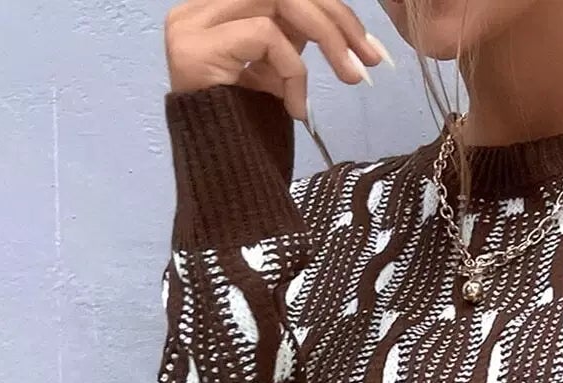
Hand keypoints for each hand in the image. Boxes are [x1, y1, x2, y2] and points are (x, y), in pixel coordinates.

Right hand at [164, 0, 391, 123]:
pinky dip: (293, 69)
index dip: (327, 7)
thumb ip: (291, 39)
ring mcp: (192, 26)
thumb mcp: (275, 73)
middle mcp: (198, 10)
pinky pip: (266, 34)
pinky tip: (295, 107)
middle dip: (335, 16)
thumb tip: (340, 25)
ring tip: (349, 75)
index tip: (366, 43)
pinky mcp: (196, 48)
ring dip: (326, 36)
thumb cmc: (250, 135)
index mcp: (217, 11)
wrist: (222, 185)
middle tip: (370, 56)